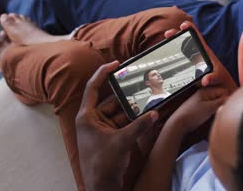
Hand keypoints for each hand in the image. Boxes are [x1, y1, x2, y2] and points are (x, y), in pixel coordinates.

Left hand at [76, 61, 158, 190]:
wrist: (102, 188)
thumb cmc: (102, 165)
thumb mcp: (122, 142)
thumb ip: (139, 126)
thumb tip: (155, 114)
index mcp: (87, 117)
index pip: (93, 88)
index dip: (103, 73)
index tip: (116, 63)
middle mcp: (93, 120)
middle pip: (112, 100)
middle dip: (127, 94)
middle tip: (142, 83)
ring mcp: (103, 129)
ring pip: (121, 112)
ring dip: (134, 108)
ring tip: (150, 99)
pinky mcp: (112, 138)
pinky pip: (125, 124)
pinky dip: (136, 120)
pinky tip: (149, 116)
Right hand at [164, 21, 237, 94]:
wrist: (220, 84)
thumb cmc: (220, 77)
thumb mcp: (217, 77)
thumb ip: (212, 78)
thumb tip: (204, 81)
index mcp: (204, 51)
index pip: (196, 35)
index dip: (190, 27)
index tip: (183, 26)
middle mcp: (196, 52)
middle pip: (184, 38)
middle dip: (175, 33)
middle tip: (168, 34)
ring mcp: (191, 58)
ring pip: (180, 46)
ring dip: (171, 42)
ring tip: (165, 40)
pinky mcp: (187, 65)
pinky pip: (178, 57)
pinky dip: (171, 53)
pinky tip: (163, 54)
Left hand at [168, 86, 226, 134]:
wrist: (178, 124)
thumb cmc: (191, 115)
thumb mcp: (210, 108)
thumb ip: (222, 102)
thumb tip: (232, 99)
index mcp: (206, 90)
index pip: (224, 91)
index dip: (226, 99)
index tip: (225, 106)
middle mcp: (204, 94)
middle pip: (221, 97)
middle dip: (222, 104)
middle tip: (220, 111)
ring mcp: (202, 101)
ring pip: (217, 103)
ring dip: (218, 109)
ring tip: (214, 115)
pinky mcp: (201, 109)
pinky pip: (212, 108)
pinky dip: (214, 112)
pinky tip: (211, 117)